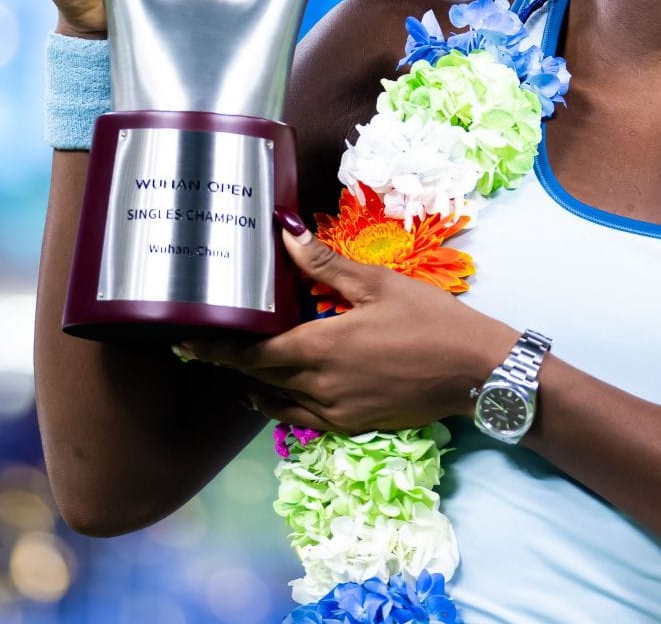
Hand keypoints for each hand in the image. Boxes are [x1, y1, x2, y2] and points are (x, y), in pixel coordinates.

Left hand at [177, 227, 518, 433]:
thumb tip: (284, 235)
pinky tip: (273, 393)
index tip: (184, 339)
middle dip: (228, 361)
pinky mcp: (352, 424)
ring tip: (233, 365)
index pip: (251, 351)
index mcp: (320, 348)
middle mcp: (319, 387)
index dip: (214, 347)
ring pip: (276, 398)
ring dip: (253, 382)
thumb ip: (325, 264)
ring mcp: (334, 412)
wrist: (477, 373)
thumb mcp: (378, 284)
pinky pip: (300, 418)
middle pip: (258, 375)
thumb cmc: (432, 321)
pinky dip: (279, 404)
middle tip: (200, 344)